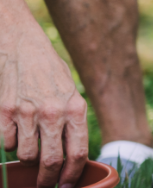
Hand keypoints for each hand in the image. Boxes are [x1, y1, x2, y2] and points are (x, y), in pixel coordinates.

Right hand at [0, 26, 87, 187]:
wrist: (22, 46)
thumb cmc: (49, 71)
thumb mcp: (70, 92)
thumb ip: (72, 121)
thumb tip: (73, 155)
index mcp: (75, 108)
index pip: (78, 152)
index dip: (72, 175)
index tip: (67, 185)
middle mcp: (53, 112)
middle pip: (51, 161)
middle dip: (48, 180)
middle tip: (46, 186)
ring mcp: (27, 113)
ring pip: (26, 155)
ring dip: (27, 158)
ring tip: (30, 147)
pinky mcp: (4, 112)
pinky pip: (6, 143)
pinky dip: (10, 144)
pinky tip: (15, 131)